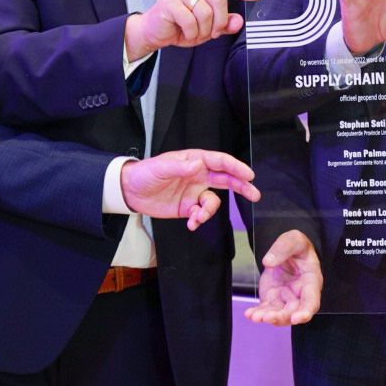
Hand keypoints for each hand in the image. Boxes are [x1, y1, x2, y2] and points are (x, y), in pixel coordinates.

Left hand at [120, 149, 260, 230]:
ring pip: (213, 201)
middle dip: (241, 186)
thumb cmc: (145, 173)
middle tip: (255, 195)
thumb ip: (180, 167)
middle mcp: (198, 175)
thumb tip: (199, 164)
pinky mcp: (187, 207)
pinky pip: (201, 214)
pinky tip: (190, 223)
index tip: (249, 176)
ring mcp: (194, 192)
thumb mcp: (160, 167)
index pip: (220, 162)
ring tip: (196, 218)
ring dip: (209, 211)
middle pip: (226, 179)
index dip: (236, 167)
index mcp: (194, 161)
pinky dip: (199, 220)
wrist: (130, 192)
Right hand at [125, 0, 259, 61]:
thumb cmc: (183, 25)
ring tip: (196, 33)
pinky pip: (190, 20)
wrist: (155, 31)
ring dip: (203, 30)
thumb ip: (225, 23)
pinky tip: (185, 33)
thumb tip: (239, 22)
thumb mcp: (209, 26)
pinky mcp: (170, 2)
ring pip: (205, 12)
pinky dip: (191, 32)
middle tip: (213, 32)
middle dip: (219, 21)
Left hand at [244, 230, 321, 325]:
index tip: (295, 318)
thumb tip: (268, 261)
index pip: (311, 302)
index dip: (305, 312)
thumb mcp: (295, 239)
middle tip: (267, 317)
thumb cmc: (298, 247)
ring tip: (255, 317)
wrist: (288, 251)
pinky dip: (258, 313)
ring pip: (278, 314)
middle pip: (293, 313)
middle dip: (281, 317)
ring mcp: (286, 299)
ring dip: (267, 318)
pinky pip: (266, 310)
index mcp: (311, 282)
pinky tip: (249, 314)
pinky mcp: (273, 299)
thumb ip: (284, 247)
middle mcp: (300, 295)